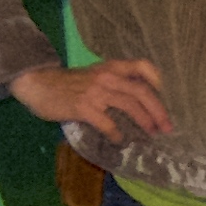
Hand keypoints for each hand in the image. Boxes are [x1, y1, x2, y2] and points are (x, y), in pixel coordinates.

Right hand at [11, 58, 169, 140]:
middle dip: (159, 110)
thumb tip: (140, 103)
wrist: (37, 83)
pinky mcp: (83, 107)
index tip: (167, 95)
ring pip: (129, 105)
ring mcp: (95, 91)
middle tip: (167, 127)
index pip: (142, 65)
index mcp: (111, 67)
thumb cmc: (68, 83)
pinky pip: (107, 122)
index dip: (158, 79)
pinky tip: (120, 140)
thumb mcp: (95, 75)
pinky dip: (116, 133)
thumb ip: (115, 83)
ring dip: (145, 122)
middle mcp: (107, 77)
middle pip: (142, 91)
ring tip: (152, 134)